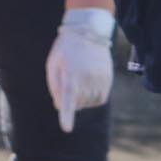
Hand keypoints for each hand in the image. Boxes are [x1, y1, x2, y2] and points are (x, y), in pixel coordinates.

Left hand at [45, 6, 115, 130]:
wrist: (88, 32)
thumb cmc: (65, 50)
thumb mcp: (53, 65)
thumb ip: (55, 87)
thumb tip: (60, 107)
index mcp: (70, 74)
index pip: (68, 98)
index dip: (67, 115)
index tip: (66, 129)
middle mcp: (86, 78)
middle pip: (76, 104)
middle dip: (70, 100)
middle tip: (68, 81)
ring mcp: (99, 79)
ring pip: (88, 103)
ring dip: (81, 99)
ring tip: (79, 80)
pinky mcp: (108, 79)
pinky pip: (99, 100)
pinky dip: (93, 98)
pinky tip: (89, 86)